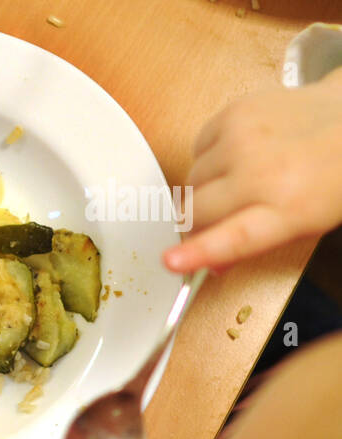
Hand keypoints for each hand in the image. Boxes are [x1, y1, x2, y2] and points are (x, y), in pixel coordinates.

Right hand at [163, 68, 341, 272]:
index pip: (234, 237)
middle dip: (195, 220)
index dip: (197, 252)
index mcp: (291, 209)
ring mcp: (245, 140)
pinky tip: (239, 152)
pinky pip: (196, 149)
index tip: (170, 261)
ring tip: (239, 176)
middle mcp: (264, 173)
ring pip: (190, 179)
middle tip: (214, 216)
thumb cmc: (330, 175)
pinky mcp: (233, 114)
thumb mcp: (303, 223)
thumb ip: (253, 245)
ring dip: (204, 186)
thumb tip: (211, 264)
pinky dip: (209, 156)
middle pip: (196, 210)